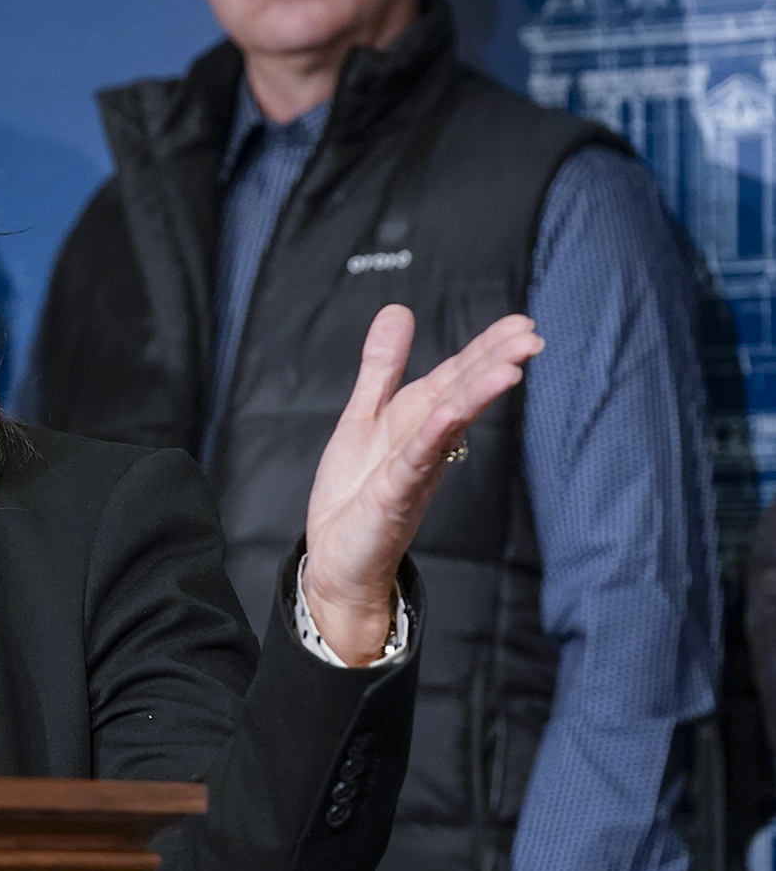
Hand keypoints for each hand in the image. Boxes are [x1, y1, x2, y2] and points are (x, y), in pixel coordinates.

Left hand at [302, 305, 543, 664]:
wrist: (337, 558)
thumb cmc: (355, 493)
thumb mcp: (364, 415)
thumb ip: (383, 367)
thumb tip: (398, 311)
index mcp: (416, 420)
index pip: (455, 377)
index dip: (484, 349)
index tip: (520, 323)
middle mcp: (424, 442)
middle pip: (462, 395)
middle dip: (495, 364)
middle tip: (532, 336)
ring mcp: (414, 468)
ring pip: (450, 424)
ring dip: (478, 395)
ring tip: (511, 367)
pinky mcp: (396, 493)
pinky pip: (417, 459)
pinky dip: (434, 434)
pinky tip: (452, 412)